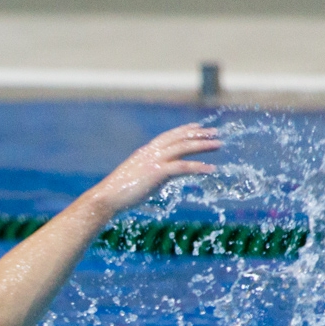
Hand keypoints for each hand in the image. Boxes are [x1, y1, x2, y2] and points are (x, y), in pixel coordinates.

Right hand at [85, 124, 220, 215]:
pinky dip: (199, 167)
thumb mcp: (138, 178)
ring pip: (183, 148)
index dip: (185, 130)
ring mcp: (154, 161)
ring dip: (202, 145)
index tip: (198, 127)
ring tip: (218, 144)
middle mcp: (151, 153)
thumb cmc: (119, 192)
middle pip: (179, 138)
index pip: (169, 136)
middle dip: (198, 134)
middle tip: (215, 133)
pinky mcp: (157, 173)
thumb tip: (163, 176)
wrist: (106, 198)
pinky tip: (211, 169)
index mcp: (145, 152)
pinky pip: (183, 167)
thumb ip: (152, 172)